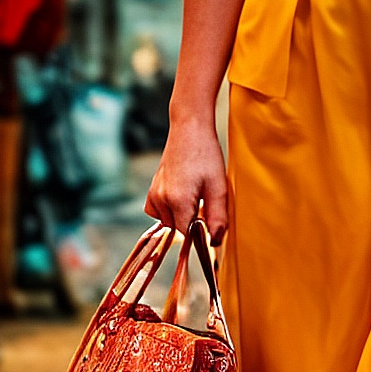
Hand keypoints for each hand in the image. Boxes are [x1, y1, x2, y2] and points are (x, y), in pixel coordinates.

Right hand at [144, 115, 230, 240]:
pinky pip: (156, 212)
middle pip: (178, 229)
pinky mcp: (151, 190)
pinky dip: (168, 211)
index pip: (187, 235)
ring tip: (194, 196)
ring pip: (168, 222)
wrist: (189, 130)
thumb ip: (217, 217)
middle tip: (205, 202)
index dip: (201, 233)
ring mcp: (153, 194)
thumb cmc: (206, 155)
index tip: (210, 222)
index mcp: (178, 201)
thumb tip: (215, 241)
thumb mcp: (219, 187)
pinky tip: (180, 198)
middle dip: (192, 222)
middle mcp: (161, 200)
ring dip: (181, 216)